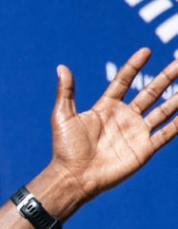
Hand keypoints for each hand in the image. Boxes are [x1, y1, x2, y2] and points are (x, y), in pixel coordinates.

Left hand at [51, 47, 177, 200]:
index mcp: (106, 108)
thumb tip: (61, 67)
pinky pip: (167, 133)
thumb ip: (66, 92)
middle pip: (150, 92)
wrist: (74, 177)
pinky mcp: (144, 149)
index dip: (133, 67)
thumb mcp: (63, 116)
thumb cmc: (65, 149)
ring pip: (163, 110)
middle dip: (165, 77)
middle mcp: (124, 117)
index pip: (123, 82)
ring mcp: (136, 132)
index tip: (145, 51)